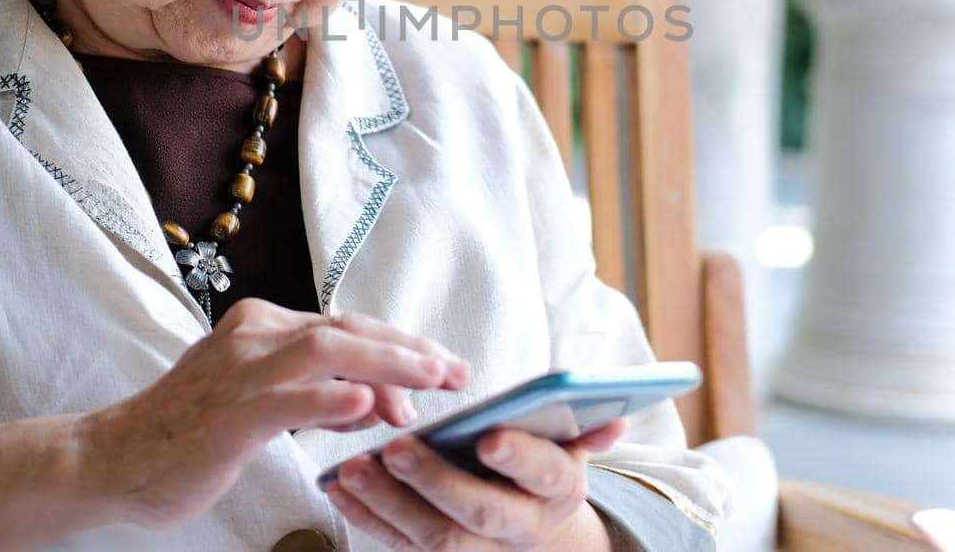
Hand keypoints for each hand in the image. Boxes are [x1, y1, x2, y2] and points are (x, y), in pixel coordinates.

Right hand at [71, 299, 468, 529]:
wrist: (114, 459)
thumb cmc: (190, 432)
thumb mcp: (262, 401)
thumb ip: (316, 393)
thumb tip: (376, 400)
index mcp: (264, 324)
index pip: (349, 326)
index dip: (403, 344)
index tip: (446, 365)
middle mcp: (255, 334)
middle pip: (349, 330)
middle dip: (410, 350)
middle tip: (457, 371)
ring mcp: (240, 370)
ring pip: (328, 352)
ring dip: (388, 365)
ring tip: (432, 381)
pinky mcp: (228, 412)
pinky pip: (287, 399)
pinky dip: (331, 400)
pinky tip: (368, 407)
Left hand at [323, 418, 627, 550]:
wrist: (536, 532)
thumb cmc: (544, 470)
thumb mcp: (571, 448)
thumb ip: (585, 429)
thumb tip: (615, 416)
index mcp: (557, 490)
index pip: (542, 473)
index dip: (518, 457)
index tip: (487, 436)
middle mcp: (519, 528)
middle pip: (477, 511)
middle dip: (435, 481)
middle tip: (397, 448)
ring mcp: (477, 550)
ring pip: (431, 536)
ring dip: (387, 502)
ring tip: (354, 467)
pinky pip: (399, 543)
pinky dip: (366, 517)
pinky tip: (338, 487)